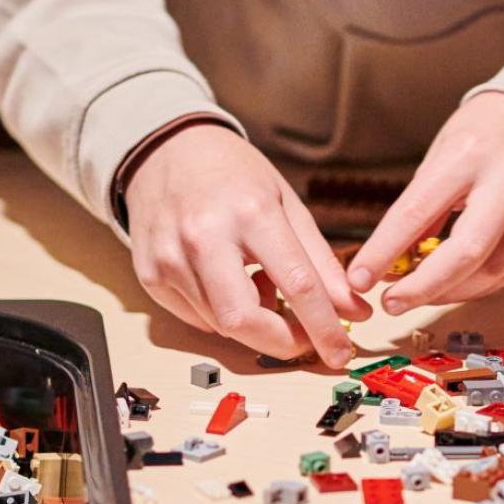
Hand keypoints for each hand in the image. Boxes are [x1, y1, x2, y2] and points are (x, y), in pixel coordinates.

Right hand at [124, 123, 369, 367]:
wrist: (166, 151)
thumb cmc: (232, 175)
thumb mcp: (286, 205)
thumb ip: (320, 262)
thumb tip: (352, 311)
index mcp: (250, 213)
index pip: (297, 285)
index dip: (324, 327)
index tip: (341, 352)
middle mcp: (204, 238)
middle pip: (245, 321)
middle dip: (282, 342)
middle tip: (304, 339)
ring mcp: (171, 259)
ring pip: (221, 325)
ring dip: (253, 322)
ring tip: (260, 285)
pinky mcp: (151, 276)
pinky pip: (197, 319)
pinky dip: (222, 315)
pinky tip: (228, 283)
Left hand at [346, 93, 503, 312]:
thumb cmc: (487, 134)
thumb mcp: (444, 153)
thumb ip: (420, 207)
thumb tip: (389, 263)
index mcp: (470, 156)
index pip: (416, 214)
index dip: (383, 253)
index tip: (357, 279)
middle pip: (464, 254)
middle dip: (421, 288)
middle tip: (390, 303)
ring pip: (489, 273)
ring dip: (447, 292)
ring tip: (418, 294)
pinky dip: (475, 287)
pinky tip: (452, 287)